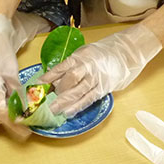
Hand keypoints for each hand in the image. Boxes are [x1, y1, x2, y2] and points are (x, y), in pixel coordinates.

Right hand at [0, 13, 49, 139]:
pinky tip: (0, 110)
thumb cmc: (0, 52)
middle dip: (4, 123)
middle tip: (20, 121)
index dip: (14, 122)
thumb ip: (17, 94)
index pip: (0, 112)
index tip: (26, 128)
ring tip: (11, 116)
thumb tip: (26, 112)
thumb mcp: (12, 73)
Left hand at [42, 24, 161, 117]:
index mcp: (80, 56)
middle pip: (69, 79)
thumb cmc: (103, 52)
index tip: (37, 85)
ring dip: (64, 101)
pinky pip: (89, 98)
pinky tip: (68, 112)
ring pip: (78, 91)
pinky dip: (78, 106)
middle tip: (44, 101)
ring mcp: (96, 77)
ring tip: (53, 110)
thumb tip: (55, 78)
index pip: (61, 67)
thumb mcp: (85, 53)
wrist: (126, 52)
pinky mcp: (104, 87)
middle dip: (56, 91)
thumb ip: (72, 64)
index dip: (48, 77)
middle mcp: (87, 66)